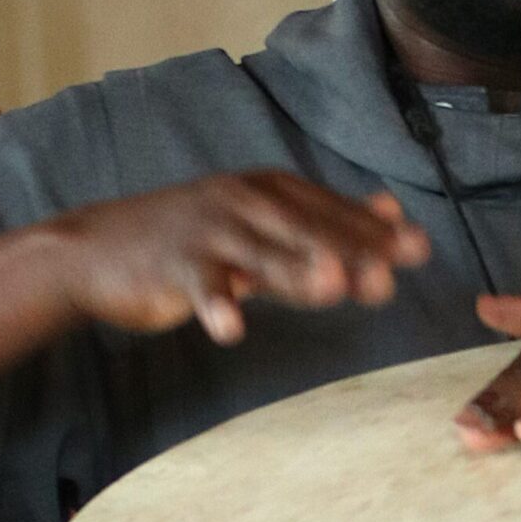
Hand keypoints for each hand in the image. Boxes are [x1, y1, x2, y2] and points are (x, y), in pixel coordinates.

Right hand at [43, 174, 429, 345]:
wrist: (101, 249)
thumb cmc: (194, 242)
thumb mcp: (261, 224)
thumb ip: (323, 224)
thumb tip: (391, 211)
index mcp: (270, 191)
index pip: (331, 210)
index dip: (375, 232)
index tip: (419, 251)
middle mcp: (243, 202)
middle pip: (305, 230)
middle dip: (349, 251)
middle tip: (388, 277)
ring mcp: (209, 233)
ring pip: (261, 254)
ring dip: (296, 270)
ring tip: (332, 286)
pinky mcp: (175, 265)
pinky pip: (201, 286)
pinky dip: (216, 306)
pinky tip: (232, 330)